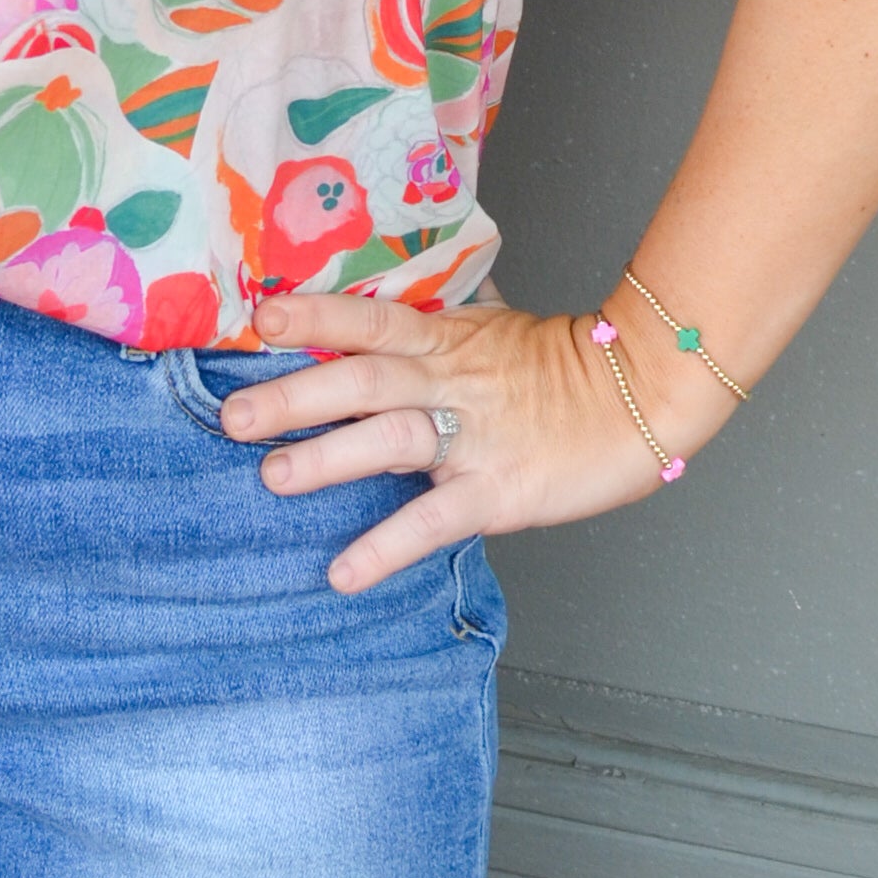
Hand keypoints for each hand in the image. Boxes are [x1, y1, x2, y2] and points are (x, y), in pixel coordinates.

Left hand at [227, 288, 722, 592]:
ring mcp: (475, 436)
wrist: (644, 393)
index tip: (259, 319)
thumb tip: (389, 306)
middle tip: (233, 415)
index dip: (313, 318)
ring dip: (329, 457)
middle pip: (362, 379)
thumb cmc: (566, 365)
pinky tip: (344, 570)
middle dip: (295, 395)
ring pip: (391, 438)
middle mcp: (451, 381)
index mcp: (445, 338)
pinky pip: (434, 519)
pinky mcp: (500, 491)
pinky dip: (387, 545)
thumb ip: (436, 326)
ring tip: (272, 476)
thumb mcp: (492, 328)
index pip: (367, 321)